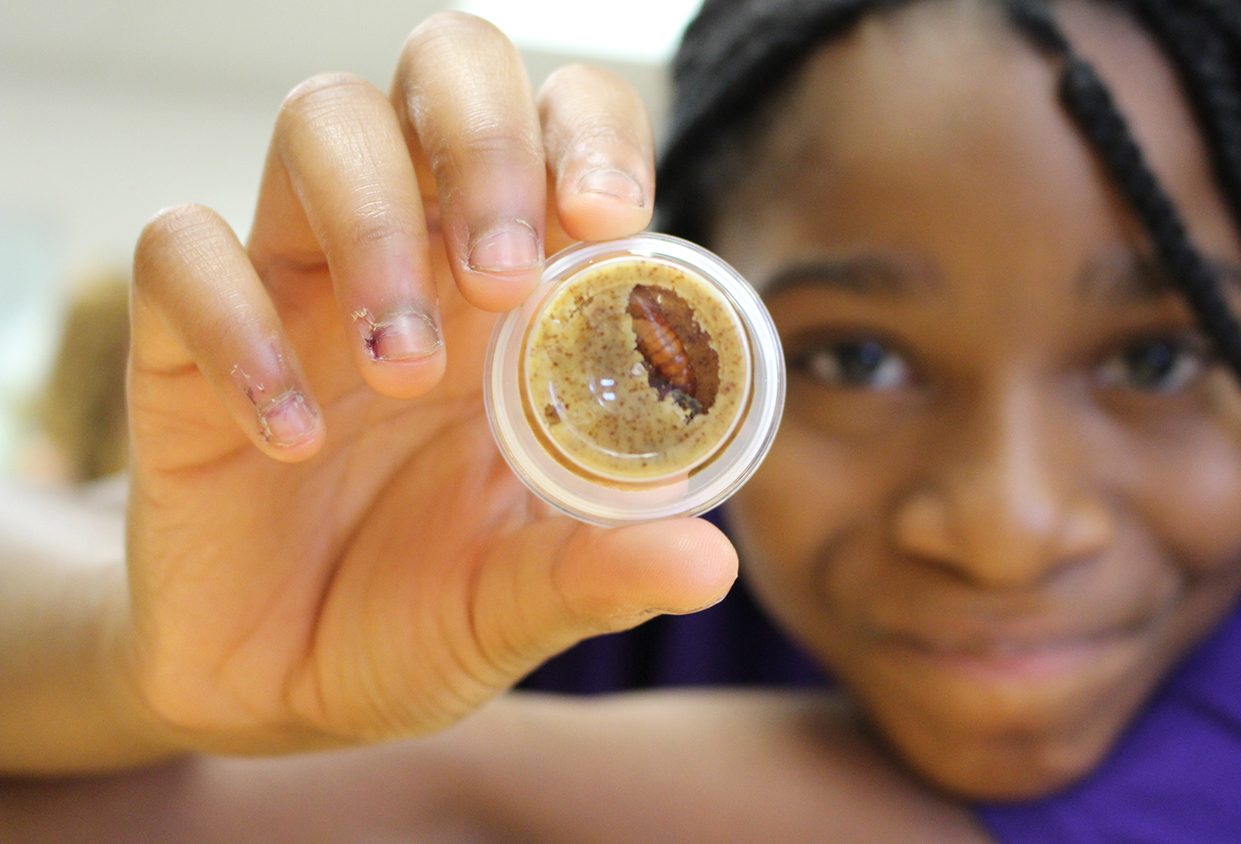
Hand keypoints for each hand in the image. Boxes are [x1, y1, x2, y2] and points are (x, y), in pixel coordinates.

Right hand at [123, 11, 734, 754]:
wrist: (282, 689)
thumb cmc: (420, 614)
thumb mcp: (522, 603)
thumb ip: (603, 571)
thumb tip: (709, 562)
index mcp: (519, 294)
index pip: (564, 127)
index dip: (590, 133)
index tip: (607, 217)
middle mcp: (418, 255)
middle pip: (445, 69)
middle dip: (485, 141)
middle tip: (503, 279)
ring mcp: (299, 283)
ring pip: (320, 123)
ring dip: (374, 226)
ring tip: (402, 370)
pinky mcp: (183, 337)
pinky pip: (182, 253)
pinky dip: (237, 326)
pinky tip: (291, 438)